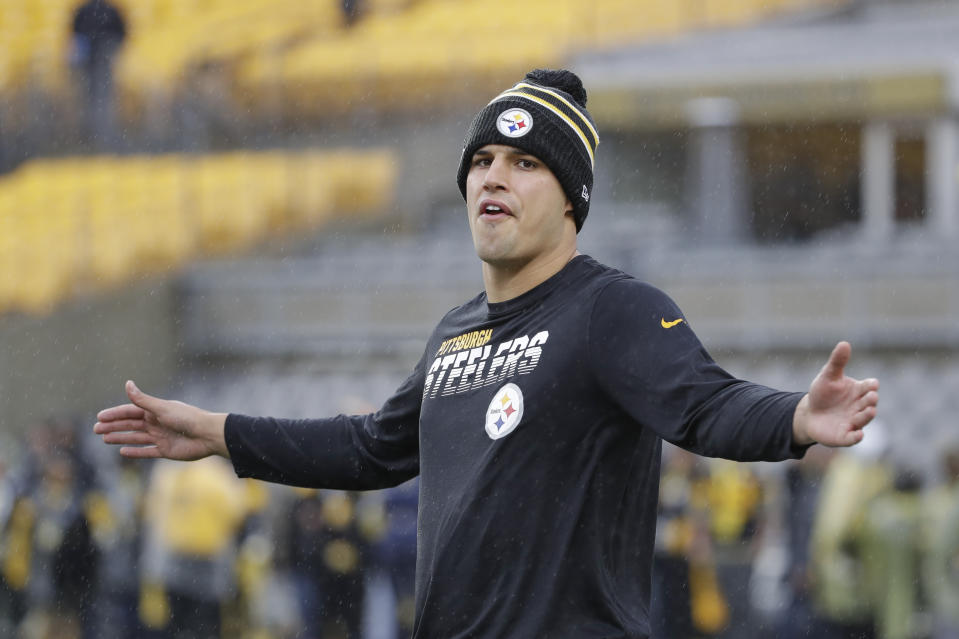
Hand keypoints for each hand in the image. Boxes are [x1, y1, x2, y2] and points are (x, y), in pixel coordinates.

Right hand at [94, 380, 228, 459]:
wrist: (207, 435)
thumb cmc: (187, 418)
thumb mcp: (162, 408)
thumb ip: (143, 400)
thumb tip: (127, 383)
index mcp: (156, 411)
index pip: (130, 412)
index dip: (115, 414)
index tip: (99, 417)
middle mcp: (157, 423)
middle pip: (130, 425)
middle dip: (113, 426)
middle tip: (96, 429)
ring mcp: (161, 437)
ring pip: (136, 437)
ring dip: (120, 437)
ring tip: (105, 439)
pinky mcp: (166, 450)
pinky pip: (147, 451)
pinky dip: (135, 452)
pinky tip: (122, 451)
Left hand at [792, 341, 878, 446]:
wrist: (810, 414)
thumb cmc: (823, 393)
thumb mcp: (828, 376)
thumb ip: (837, 362)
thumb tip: (844, 343)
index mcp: (858, 390)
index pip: (869, 386)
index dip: (871, 385)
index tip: (871, 384)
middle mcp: (860, 406)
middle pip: (869, 403)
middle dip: (871, 400)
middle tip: (871, 396)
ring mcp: (854, 421)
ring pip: (864, 419)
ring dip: (867, 415)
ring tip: (870, 411)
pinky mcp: (845, 435)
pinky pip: (853, 438)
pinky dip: (856, 437)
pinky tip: (858, 434)